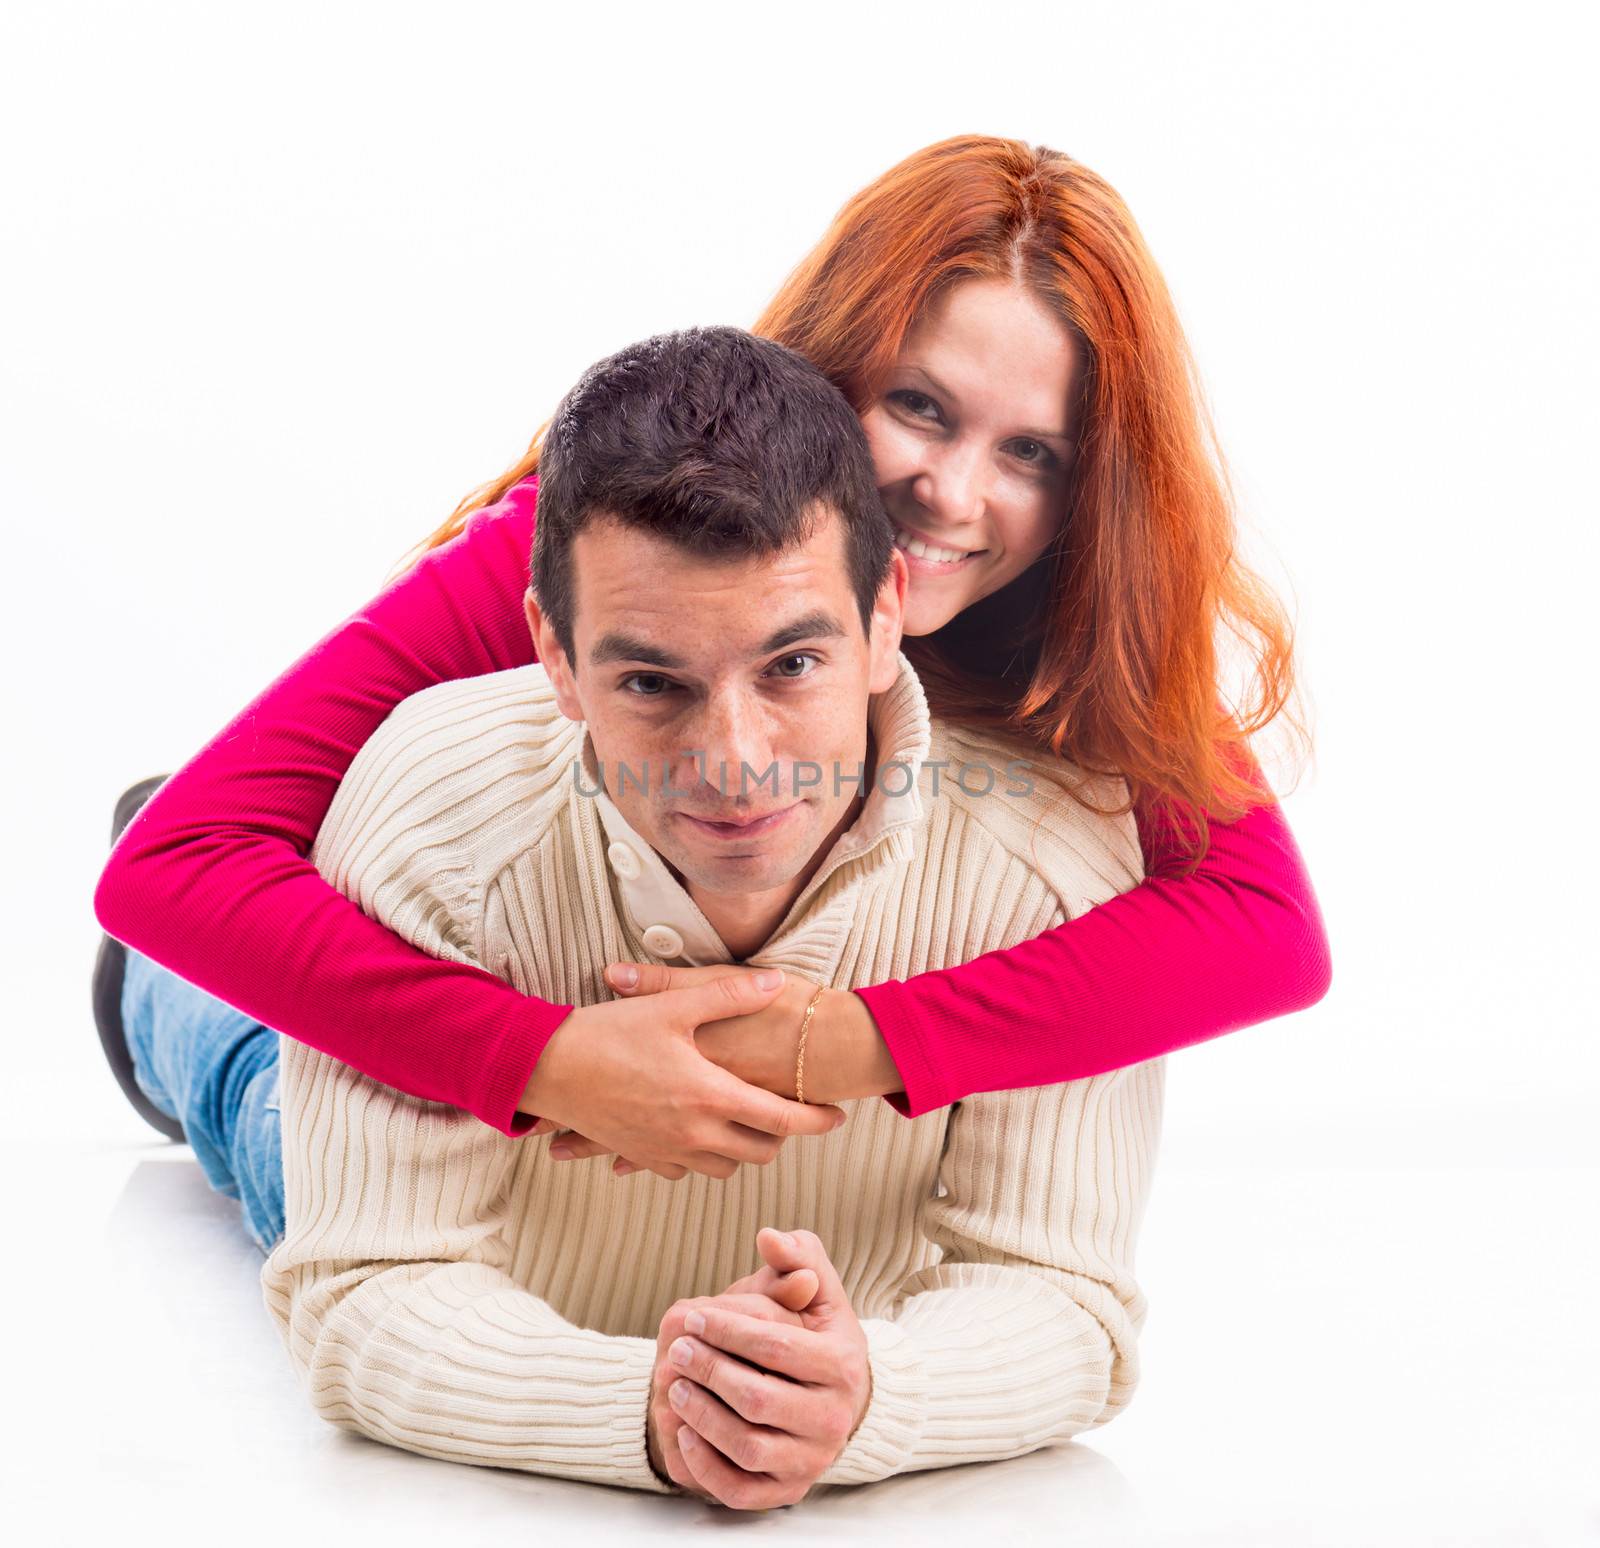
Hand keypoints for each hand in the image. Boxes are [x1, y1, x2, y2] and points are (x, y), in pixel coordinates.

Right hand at [519, 971, 846, 1181]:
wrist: (548, 1068)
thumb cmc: (609, 1032)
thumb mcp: (673, 1006)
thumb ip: (730, 995)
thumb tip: (777, 983)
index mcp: (708, 1095)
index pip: (782, 1120)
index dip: (816, 1121)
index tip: (836, 1116)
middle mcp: (692, 1132)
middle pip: (760, 1152)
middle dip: (782, 1137)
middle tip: (789, 1113)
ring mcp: (665, 1150)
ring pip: (725, 1167)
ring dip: (741, 1148)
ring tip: (746, 1119)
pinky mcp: (641, 1156)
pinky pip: (684, 1170)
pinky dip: (700, 1156)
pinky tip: (697, 1129)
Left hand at [648, 1259, 818, 1494]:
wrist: (835, 1400)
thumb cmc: (818, 1336)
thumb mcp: (819, 1290)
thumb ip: (799, 1256)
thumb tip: (768, 1237)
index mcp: (843, 1364)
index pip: (776, 1344)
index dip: (727, 1328)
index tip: (692, 1316)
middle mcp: (834, 1419)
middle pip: (757, 1397)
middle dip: (708, 1370)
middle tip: (677, 1350)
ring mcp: (811, 1461)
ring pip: (746, 1446)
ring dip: (701, 1415)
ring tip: (676, 1385)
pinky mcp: (787, 1491)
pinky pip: (740, 1490)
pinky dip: (706, 1465)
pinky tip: (684, 1431)